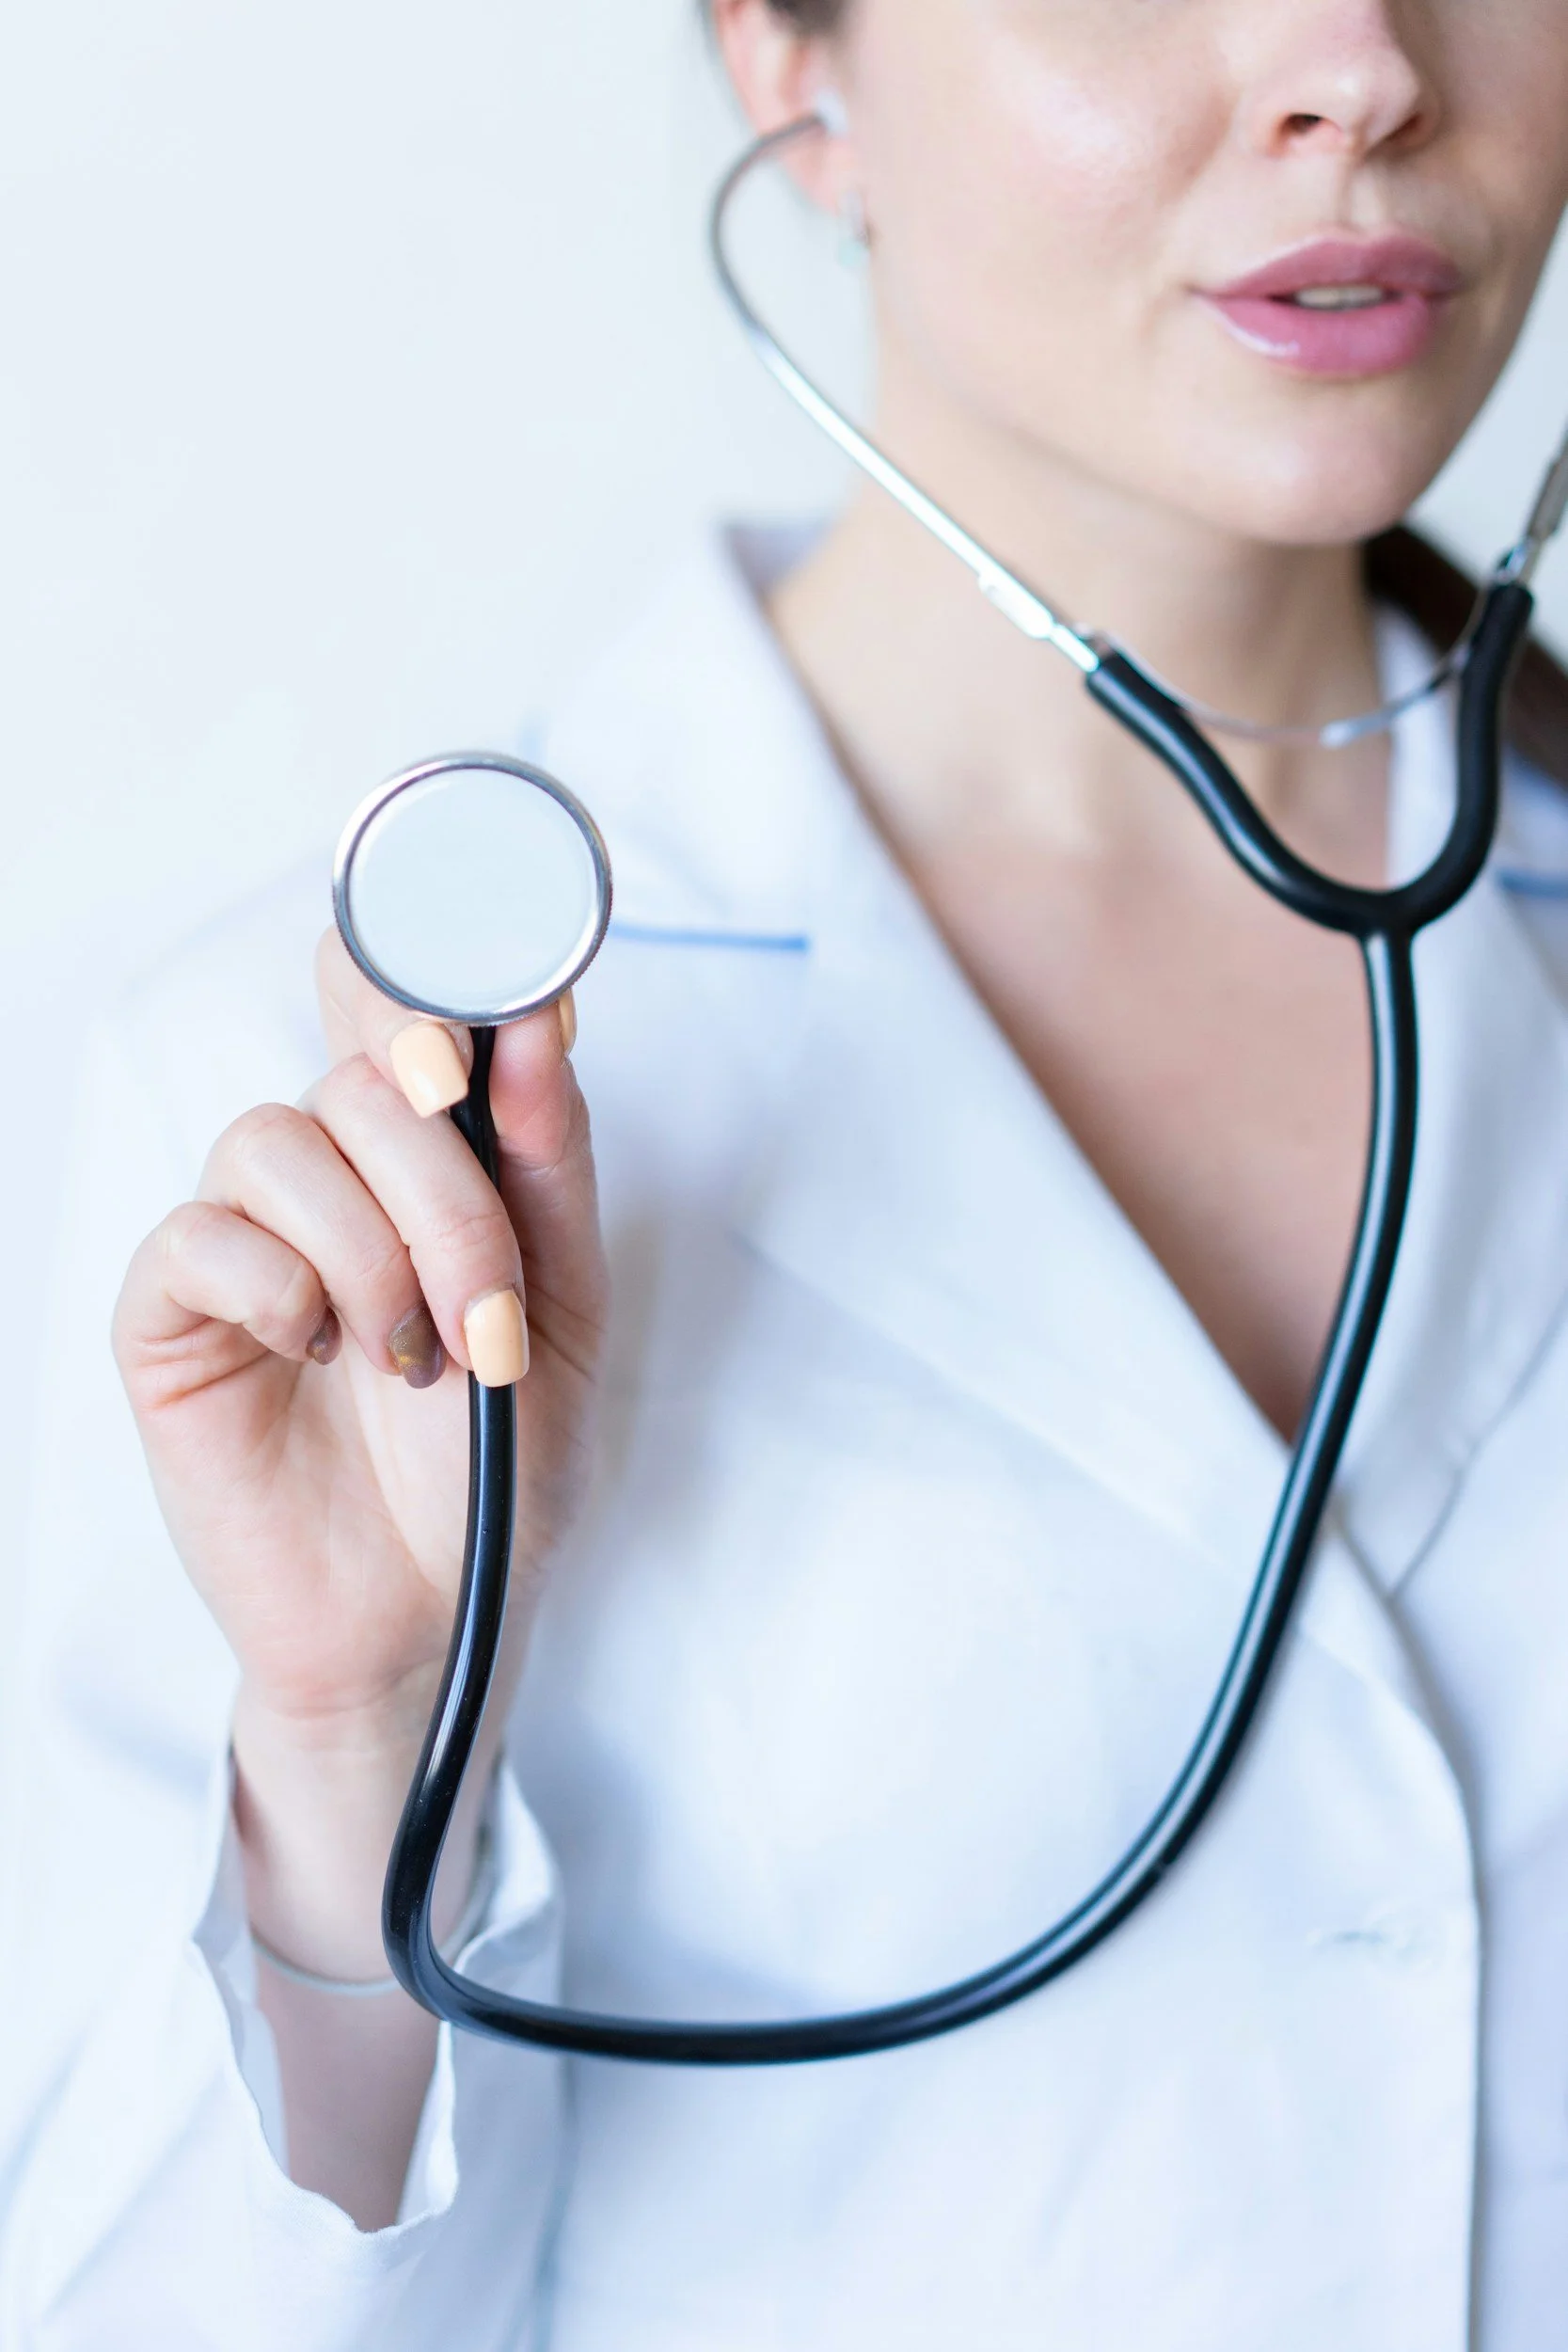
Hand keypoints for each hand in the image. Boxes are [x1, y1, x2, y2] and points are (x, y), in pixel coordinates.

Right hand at [115, 931, 606, 1972]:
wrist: (440, 1614)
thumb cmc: (499, 1460)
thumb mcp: (567, 1306)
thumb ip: (548, 1163)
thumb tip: (536, 1017)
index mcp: (426, 1157)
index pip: (398, 1003)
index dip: (424, 969)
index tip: (481, 1014)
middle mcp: (330, 1175)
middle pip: (359, 1074)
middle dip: (447, 1190)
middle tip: (490, 1315)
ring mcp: (245, 1238)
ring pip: (276, 1138)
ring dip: (372, 1253)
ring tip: (414, 1362)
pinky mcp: (171, 1315)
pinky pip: (200, 1236)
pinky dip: (280, 1288)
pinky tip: (322, 1357)